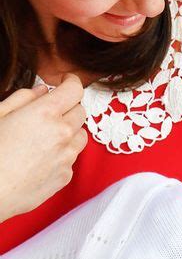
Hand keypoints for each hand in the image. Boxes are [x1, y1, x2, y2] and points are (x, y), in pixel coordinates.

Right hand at [0, 73, 87, 222]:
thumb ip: (23, 98)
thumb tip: (42, 91)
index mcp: (45, 113)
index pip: (74, 89)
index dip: (70, 82)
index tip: (65, 82)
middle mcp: (62, 133)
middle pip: (80, 111)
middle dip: (68, 107)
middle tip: (50, 112)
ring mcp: (66, 157)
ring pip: (81, 135)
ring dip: (69, 131)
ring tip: (46, 136)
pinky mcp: (65, 176)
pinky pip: (72, 158)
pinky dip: (63, 153)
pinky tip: (41, 158)